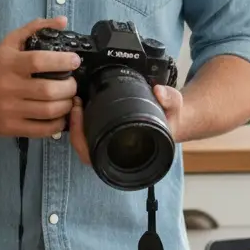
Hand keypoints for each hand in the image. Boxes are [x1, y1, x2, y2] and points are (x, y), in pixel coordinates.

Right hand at [0, 16, 80, 138]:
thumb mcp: (9, 42)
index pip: (39, 62)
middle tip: (73, 83)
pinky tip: (60, 115)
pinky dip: (57, 124)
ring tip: (68, 99)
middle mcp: (8, 87)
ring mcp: (9, 110)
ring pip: (48, 111)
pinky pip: (41, 130)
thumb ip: (35, 28)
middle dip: (69, 87)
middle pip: (48, 90)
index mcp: (9, 64)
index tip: (75, 61)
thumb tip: (63, 21)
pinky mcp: (10, 128)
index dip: (62, 61)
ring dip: (66, 105)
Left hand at [69, 83, 185, 168]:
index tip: (78, 113)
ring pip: (82, 144)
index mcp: (128, 157)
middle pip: (82, 151)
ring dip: (76, 125)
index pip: (93, 157)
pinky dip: (81, 122)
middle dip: (74, 128)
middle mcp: (116, 154)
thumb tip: (158, 92)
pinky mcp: (108, 136)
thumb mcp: (175, 107)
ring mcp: (110, 146)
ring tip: (77, 102)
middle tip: (75, 104)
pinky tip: (81, 105)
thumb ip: (170, 99)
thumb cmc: (170, 120)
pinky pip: (88, 135)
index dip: (80, 138)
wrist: (174, 120)